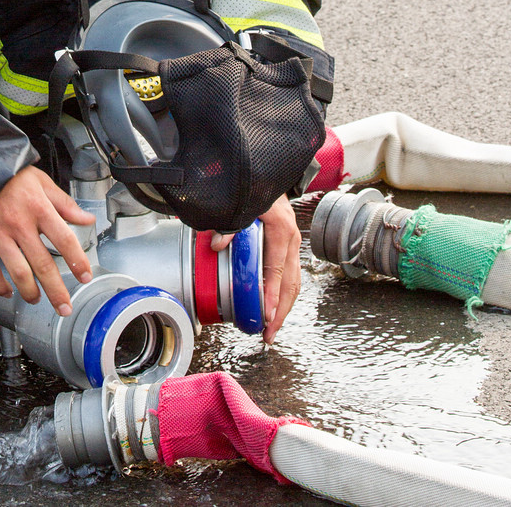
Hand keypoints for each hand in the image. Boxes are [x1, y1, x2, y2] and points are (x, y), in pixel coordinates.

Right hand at [0, 166, 94, 316]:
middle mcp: (19, 223)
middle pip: (43, 264)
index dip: (77, 261)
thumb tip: (86, 219)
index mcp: (38, 207)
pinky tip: (7, 292)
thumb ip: (64, 203)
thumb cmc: (9, 176)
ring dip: (30, 292)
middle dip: (56, 291)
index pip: (64, 240)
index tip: (85, 276)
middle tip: (64, 307)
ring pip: (17, 272)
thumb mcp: (41, 181)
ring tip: (36, 299)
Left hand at [211, 194, 301, 343]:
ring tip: (271, 329)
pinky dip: (284, 295)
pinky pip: (291, 276)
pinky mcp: (290, 248)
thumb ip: (230, 222)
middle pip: (290, 283)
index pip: (277, 269)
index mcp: (281, 231)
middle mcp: (292, 240)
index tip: (268, 315)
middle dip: (281, 312)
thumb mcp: (244, 203)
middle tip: (268, 334)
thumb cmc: (258, 191)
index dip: (273, 294)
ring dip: (284, 308)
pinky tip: (275, 309)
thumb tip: (216, 244)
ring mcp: (293, 245)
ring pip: (294, 283)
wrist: (270, 176)